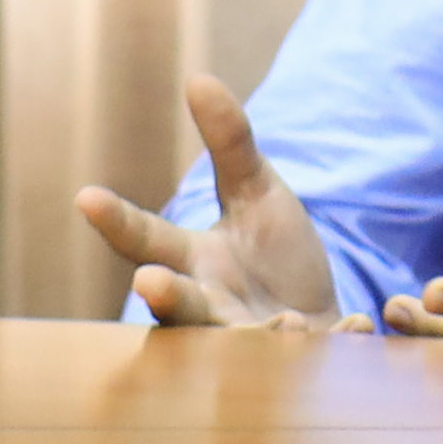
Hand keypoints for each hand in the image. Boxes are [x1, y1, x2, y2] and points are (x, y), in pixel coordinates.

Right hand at [75, 76, 367, 331]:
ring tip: (279, 323)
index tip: (86, 196)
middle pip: (180, 305)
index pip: (145, 239)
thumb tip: (198, 78)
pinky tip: (356, 325)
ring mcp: (250, 342)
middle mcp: (210, 307)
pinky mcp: (297, 365)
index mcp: (192, 261)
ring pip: (239, 344)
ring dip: (253, 335)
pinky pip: (310, 357)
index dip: (115, 220)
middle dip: (167, 296)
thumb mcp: (258, 192)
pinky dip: (336, 338)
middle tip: (150, 282)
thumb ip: (231, 145)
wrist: (323, 321)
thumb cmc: (276, 256)